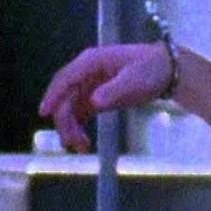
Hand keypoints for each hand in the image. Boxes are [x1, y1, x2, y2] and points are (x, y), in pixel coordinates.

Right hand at [39, 42, 210, 152]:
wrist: (166, 71)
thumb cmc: (150, 69)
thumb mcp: (133, 81)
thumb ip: (112, 92)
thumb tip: (93, 102)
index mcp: (91, 62)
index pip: (65, 79)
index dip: (53, 95)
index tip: (44, 112)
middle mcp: (86, 73)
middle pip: (65, 98)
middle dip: (65, 121)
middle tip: (73, 144)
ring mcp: (89, 85)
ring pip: (70, 109)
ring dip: (71, 128)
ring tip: (81, 148)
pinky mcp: (96, 97)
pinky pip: (80, 114)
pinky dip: (79, 128)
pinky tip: (84, 144)